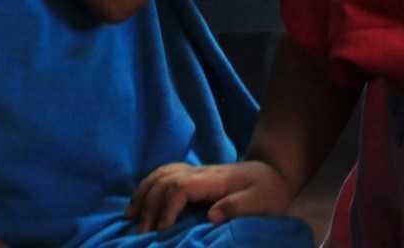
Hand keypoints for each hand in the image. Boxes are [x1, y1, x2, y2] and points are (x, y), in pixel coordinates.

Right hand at [126, 160, 294, 232]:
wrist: (273, 170)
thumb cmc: (269, 190)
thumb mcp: (261, 201)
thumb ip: (236, 207)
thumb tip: (210, 216)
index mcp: (214, 180)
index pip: (180, 187)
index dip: (167, 207)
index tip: (161, 229)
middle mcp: (199, 172)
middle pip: (164, 181)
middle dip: (149, 206)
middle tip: (142, 232)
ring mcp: (194, 171)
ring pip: (160, 175)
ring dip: (143, 194)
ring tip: (131, 217)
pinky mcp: (193, 175)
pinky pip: (163, 175)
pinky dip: (148, 186)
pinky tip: (141, 200)